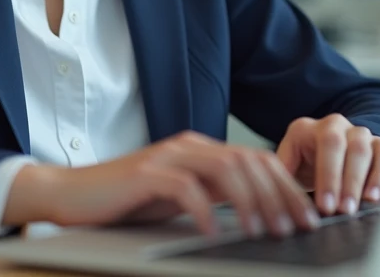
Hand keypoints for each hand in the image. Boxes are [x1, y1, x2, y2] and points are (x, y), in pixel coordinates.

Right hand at [3, 131, 318, 237]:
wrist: (72, 195)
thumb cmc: (127, 202)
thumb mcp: (181, 199)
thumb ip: (215, 197)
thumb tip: (261, 215)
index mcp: (201, 150)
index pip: (257, 160)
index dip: (287, 187)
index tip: (307, 217)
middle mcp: (188, 147)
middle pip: (248, 161)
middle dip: (279, 195)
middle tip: (296, 227)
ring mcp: (167, 157)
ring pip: (224, 169)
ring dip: (250, 202)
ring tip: (263, 231)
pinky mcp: (145, 174)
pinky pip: (184, 187)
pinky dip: (204, 210)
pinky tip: (213, 232)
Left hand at [276, 115, 379, 216]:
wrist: (329, 154)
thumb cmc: (306, 164)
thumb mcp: (289, 165)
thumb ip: (283, 173)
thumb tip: (279, 192)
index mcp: (308, 127)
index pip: (323, 145)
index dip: (326, 175)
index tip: (324, 205)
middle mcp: (335, 125)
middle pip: (341, 146)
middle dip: (341, 181)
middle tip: (341, 210)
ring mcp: (360, 134)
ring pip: (363, 151)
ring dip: (358, 182)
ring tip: (354, 207)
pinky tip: (374, 197)